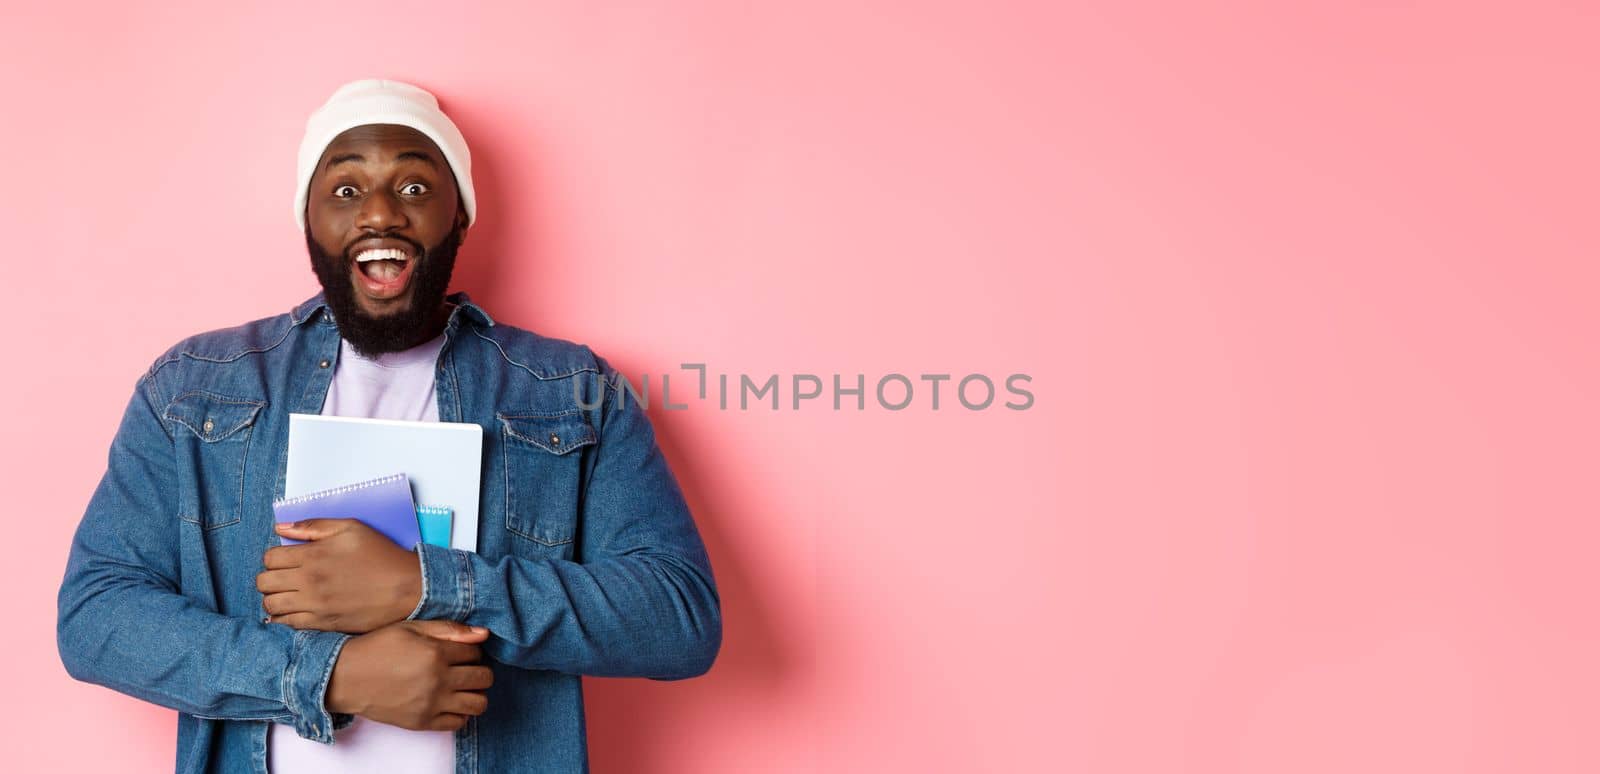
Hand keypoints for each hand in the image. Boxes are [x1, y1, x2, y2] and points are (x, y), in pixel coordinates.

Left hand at [258, 518, 422, 632]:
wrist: (407, 587)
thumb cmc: (381, 555)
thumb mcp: (351, 528)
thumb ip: (313, 526)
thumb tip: (281, 528)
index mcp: (313, 556)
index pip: (270, 558)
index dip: (274, 557)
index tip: (286, 558)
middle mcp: (309, 582)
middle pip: (264, 583)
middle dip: (270, 577)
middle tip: (284, 576)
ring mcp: (314, 605)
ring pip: (271, 606)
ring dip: (274, 598)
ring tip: (288, 593)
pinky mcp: (323, 624)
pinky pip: (287, 625)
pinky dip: (283, 619)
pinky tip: (293, 610)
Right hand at [327, 619, 493, 730]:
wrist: (345, 677)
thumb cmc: (377, 647)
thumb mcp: (411, 628)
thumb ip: (448, 630)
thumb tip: (483, 634)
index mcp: (435, 653)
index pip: (476, 653)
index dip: (471, 650)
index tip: (460, 652)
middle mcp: (438, 680)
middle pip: (483, 678)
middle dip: (479, 671)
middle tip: (464, 669)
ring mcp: (431, 704)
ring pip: (478, 703)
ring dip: (476, 693)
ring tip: (462, 687)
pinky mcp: (422, 723)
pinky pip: (459, 723)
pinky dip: (461, 713)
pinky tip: (450, 702)